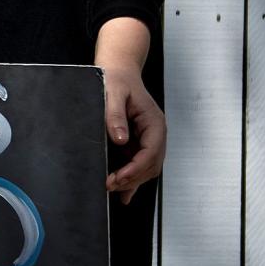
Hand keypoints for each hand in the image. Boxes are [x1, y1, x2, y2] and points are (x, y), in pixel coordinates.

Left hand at [101, 64, 166, 204]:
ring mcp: (148, 139)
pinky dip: (132, 180)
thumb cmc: (117, 79)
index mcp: (154, 122)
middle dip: (132, 178)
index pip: (150, 153)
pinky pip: (139, 165)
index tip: (118, 178)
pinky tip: (123, 194)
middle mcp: (155, 133)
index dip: (134, 169)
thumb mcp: (113, 93)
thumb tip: (120, 139)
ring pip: (147, 169)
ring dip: (132, 181)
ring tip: (112, 189)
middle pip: (151, 165)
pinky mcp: (138, 143)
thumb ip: (115, 116)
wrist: (118, 71)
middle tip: (109, 185)